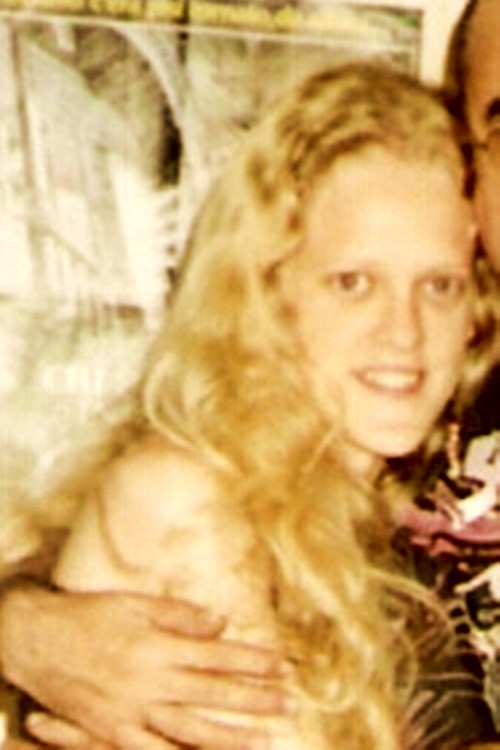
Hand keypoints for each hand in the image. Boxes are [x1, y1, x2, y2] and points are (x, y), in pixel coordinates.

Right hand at [1, 586, 287, 749]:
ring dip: (232, 734)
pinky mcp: (113, 731)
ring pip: (192, 728)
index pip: (217, 655)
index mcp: (158, 644)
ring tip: (266, 738)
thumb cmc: (87, 615)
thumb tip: (221, 622)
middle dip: (256, 698)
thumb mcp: (133, 603)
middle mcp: (151, 679)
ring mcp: (132, 710)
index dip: (252, 661)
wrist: (35, 640)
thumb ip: (179, 614)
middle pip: (213, 692)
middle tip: (290, 702)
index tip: (282, 665)